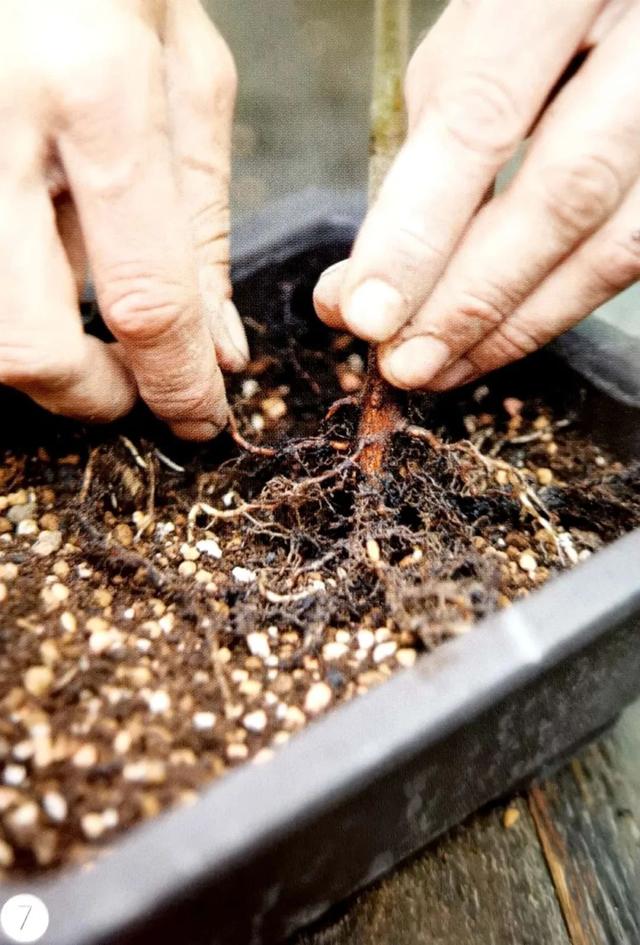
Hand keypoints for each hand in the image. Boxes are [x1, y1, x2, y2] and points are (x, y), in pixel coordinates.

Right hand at [0, 0, 246, 438]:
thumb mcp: (187, 74)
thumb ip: (203, 223)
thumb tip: (216, 350)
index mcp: (92, 90)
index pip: (144, 296)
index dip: (178, 382)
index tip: (203, 414)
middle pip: (25, 344)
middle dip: (92, 396)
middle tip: (135, 390)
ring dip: (42, 361)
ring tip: (92, 336)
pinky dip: (15, 303)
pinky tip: (49, 267)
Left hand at [314, 0, 639, 390]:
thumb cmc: (539, 7)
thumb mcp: (474, 38)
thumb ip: (428, 146)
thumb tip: (366, 281)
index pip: (484, 115)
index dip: (421, 226)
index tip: (366, 311)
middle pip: (566, 192)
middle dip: (471, 298)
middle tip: (403, 362)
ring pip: (619, 241)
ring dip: (517, 323)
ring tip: (441, 365)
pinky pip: (634, 249)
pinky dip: (559, 303)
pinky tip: (501, 331)